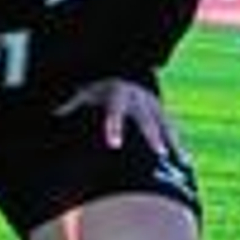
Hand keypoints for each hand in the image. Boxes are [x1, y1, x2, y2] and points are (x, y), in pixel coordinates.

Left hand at [55, 78, 184, 159]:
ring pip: (166, 125)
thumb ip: (72, 105)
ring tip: (180, 160)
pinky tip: (185, 161)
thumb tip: (54, 116)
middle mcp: (140, 100)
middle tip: (158, 153)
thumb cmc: (99, 91)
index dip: (115, 127)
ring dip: (173, 142)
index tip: (114, 144)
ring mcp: (155, 107)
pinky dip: (179, 145)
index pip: (116, 111)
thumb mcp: (85, 94)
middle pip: (147, 120)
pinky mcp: (163, 114)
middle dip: (153, 136)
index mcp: (119, 94)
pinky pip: (173, 130)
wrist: (124, 78)